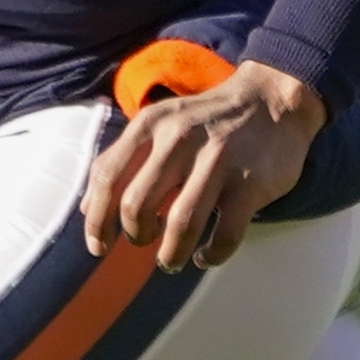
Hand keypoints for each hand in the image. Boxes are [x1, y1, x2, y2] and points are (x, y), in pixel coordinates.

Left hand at [80, 61, 324, 272]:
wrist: (273, 100)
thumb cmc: (207, 121)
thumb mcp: (160, 124)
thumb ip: (123, 160)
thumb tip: (87, 209)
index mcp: (150, 125)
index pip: (106, 178)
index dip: (95, 220)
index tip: (98, 247)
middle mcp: (180, 140)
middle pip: (137, 206)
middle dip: (135, 236)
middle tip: (144, 242)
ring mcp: (218, 161)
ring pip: (179, 226)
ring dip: (170, 254)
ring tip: (171, 260)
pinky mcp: (250, 184)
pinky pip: (224, 236)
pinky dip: (211, 256)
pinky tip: (206, 256)